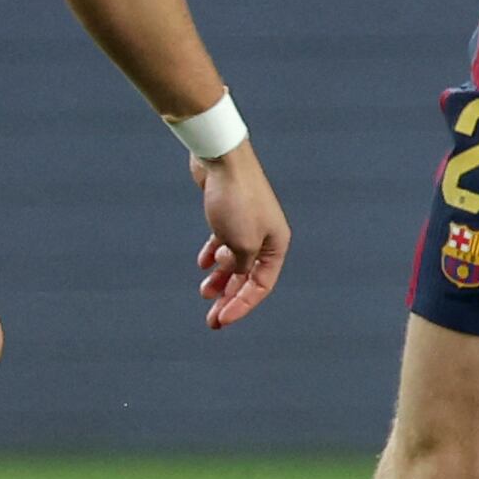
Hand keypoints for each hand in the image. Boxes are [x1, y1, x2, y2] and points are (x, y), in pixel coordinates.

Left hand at [192, 142, 290, 328]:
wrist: (221, 159)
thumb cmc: (236, 200)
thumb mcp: (240, 244)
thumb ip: (239, 267)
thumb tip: (235, 276)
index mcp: (276, 245)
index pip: (261, 286)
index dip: (241, 305)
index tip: (221, 319)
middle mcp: (265, 236)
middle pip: (247, 276)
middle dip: (229, 298)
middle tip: (211, 318)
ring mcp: (248, 224)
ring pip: (234, 260)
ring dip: (220, 278)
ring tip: (203, 291)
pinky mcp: (230, 213)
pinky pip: (224, 242)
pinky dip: (213, 255)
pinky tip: (202, 264)